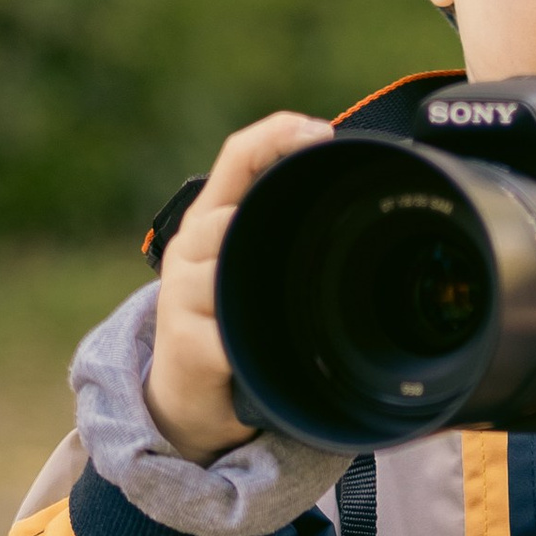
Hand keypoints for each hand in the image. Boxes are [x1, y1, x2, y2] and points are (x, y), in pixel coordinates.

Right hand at [145, 109, 333, 460]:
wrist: (185, 401)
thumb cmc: (228, 326)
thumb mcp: (252, 268)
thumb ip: (282, 232)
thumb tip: (353, 202)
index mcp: (210, 221)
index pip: (238, 155)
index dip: (277, 134)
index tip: (322, 133)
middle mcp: (190, 248)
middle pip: (231, 211)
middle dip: (273, 221)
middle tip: (320, 237)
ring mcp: (182, 294)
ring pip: (227, 263)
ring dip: (261, 282)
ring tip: (280, 310)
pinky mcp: (188, 343)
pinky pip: (232, 330)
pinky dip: (258, 339)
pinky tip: (267, 350)